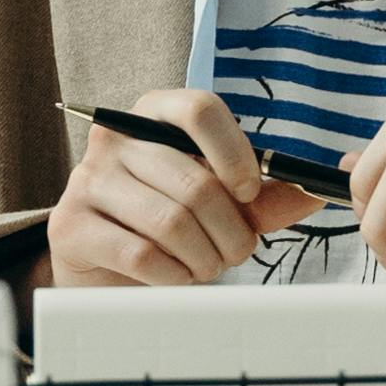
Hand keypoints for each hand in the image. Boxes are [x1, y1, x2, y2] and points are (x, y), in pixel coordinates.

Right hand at [44, 85, 299, 288]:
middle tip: (236, 252)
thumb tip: (315, 192)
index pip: (199, 108)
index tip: (250, 191)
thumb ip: (264, 197)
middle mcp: (115, 138)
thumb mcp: (220, 202)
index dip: (235, 152)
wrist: (102, 264)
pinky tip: (177, 277)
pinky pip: (141, 255)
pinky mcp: (70, 227)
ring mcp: (87, 180)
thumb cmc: (168, 222)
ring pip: (171, 222)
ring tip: (207, 266)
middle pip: (194, 181)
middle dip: (231, 231)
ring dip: (205, 258)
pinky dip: (174, 275)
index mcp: (154, 113)